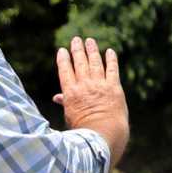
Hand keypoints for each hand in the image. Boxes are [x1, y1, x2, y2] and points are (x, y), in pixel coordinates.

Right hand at [55, 35, 129, 167]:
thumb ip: (66, 103)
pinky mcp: (114, 87)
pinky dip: (111, 60)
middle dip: (77, 50)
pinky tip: (110, 51)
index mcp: (71, 93)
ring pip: (95, 63)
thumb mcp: (70, 116)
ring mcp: (100, 85)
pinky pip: (112, 70)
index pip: (65, 71)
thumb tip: (57, 97)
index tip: (62, 50)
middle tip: (76, 39)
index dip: (63, 59)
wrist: (103, 133)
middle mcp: (84, 86)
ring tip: (89, 41)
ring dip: (92, 51)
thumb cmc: (84, 128)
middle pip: (80, 63)